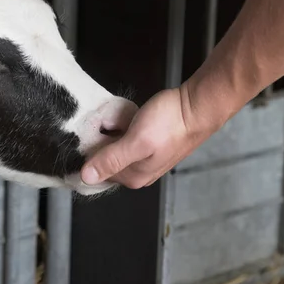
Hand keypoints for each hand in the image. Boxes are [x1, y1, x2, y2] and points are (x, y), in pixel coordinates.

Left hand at [81, 85, 217, 189]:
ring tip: (112, 118)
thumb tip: (85, 177)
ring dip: (111, 134)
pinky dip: (123, 128)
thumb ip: (111, 159)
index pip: (98, 172)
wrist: (197, 106)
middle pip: (107, 160)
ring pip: (117, 148)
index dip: (89, 154)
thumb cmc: (168, 124)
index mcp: (133, 177)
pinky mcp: (152, 143)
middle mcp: (139, 173)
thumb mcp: (136, 141)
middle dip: (101, 142)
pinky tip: (125, 117)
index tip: (85, 135)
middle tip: (100, 122)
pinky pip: (128, 138)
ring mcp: (146, 158)